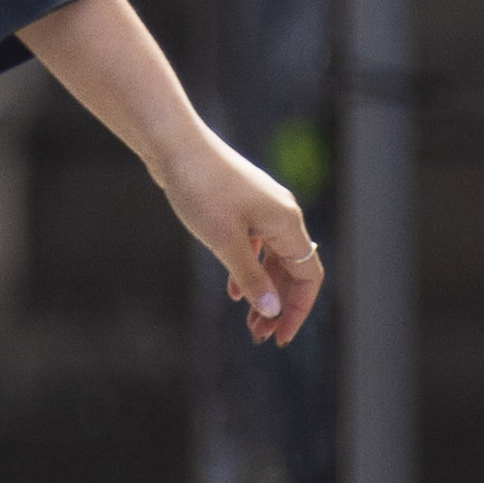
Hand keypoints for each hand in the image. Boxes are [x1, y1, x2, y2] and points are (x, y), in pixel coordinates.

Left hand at [165, 129, 327, 343]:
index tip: (280, 337)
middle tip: (259, 335)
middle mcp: (282, 215)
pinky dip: (248, 268)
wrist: (174, 145)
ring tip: (248, 320)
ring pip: (273, 258)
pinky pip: (255, 244)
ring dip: (263, 289)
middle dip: (279, 304)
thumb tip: (272, 311)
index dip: (298, 310)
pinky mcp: (240, 205)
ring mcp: (262, 208)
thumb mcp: (226, 243)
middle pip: (292, 270)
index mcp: (288, 224)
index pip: (309, 276)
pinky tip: (234, 289)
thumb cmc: (201, 190)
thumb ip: (251, 278)